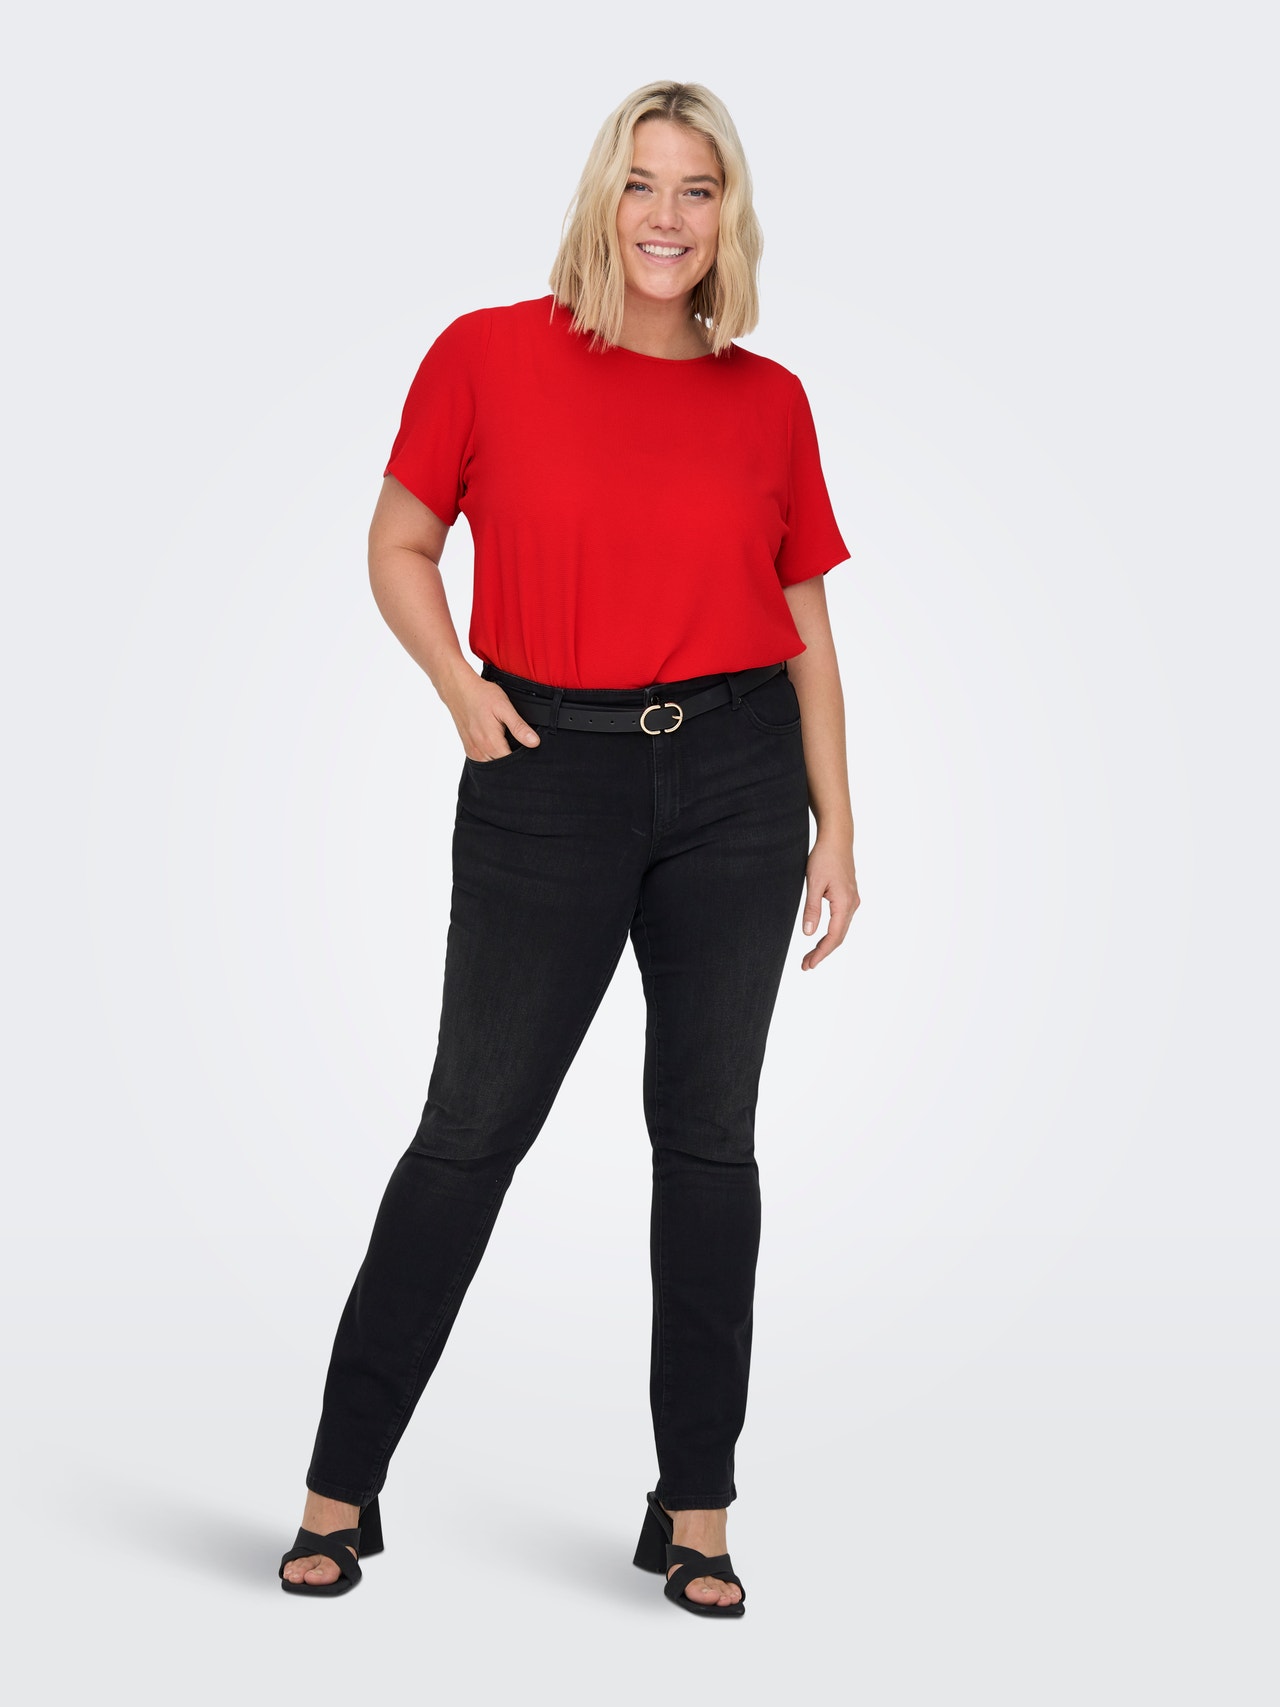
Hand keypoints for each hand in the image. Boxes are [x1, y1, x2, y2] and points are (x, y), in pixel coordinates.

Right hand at [445, 673, 541, 762]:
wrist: (459, 690)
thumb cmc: (482, 695)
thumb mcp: (504, 707)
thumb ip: (518, 727)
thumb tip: (534, 742)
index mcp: (491, 743)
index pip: (512, 763)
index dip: (523, 759)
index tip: (529, 750)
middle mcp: (480, 751)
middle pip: (502, 767)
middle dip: (513, 761)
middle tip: (518, 745)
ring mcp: (473, 751)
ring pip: (492, 765)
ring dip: (501, 760)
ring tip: (507, 744)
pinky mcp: (469, 749)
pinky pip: (483, 761)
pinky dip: (491, 758)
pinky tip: (496, 746)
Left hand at [800, 834, 858, 968]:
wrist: (837, 838)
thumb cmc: (824, 857)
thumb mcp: (814, 883)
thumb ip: (812, 909)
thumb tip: (808, 934)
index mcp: (844, 903)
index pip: (833, 937)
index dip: (821, 953)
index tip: (809, 964)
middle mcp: (852, 904)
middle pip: (839, 937)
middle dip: (823, 952)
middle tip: (806, 965)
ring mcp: (852, 900)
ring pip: (841, 929)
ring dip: (827, 943)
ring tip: (811, 955)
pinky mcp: (849, 895)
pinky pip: (842, 920)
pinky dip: (832, 932)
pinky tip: (822, 936)